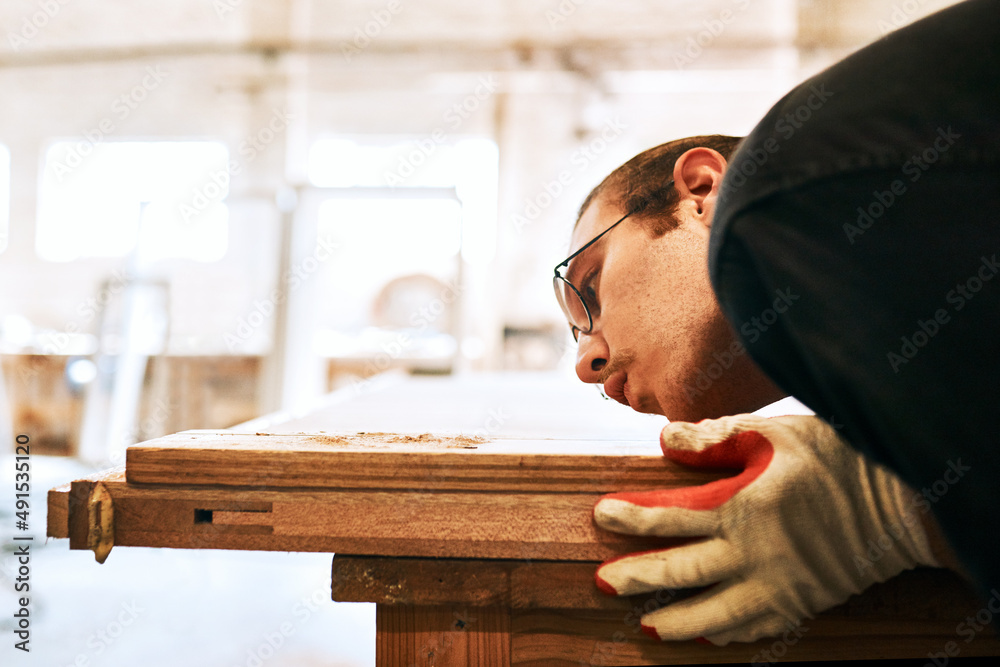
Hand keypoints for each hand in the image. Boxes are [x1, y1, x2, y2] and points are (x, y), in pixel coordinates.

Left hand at [593, 414, 938, 644]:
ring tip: (644, 628)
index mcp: (740, 506)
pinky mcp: (799, 604)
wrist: (900, 500)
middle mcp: (751, 552)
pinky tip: (707, 636)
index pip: (670, 514)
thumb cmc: (836, 457)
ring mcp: (776, 585)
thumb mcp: (775, 432)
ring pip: (712, 614)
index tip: (602, 514)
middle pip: (680, 571)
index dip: (632, 516)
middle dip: (637, 577)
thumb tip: (665, 440)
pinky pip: (755, 628)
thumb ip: (717, 437)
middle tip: (602, 582)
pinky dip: (726, 634)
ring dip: (674, 622)